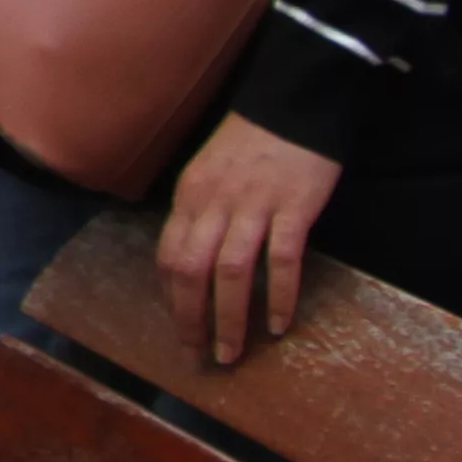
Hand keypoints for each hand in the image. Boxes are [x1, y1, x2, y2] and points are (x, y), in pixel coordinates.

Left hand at [156, 110, 341, 367]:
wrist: (291, 106)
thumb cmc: (249, 145)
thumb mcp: (208, 175)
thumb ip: (199, 215)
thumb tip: (190, 264)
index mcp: (190, 197)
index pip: (169, 256)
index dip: (172, 298)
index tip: (181, 330)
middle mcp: (213, 203)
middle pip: (192, 269)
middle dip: (193, 318)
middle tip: (201, 355)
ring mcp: (253, 205)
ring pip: (231, 270)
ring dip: (229, 317)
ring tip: (232, 352)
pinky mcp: (292, 208)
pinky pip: (282, 259)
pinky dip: (278, 295)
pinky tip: (277, 325)